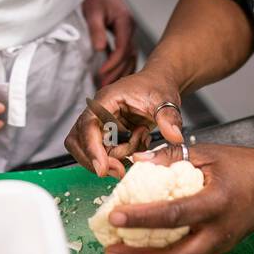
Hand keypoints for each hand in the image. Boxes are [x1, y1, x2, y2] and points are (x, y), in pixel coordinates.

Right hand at [65, 67, 184, 178]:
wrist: (159, 83)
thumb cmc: (157, 87)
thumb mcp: (166, 100)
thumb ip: (169, 118)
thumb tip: (175, 136)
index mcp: (107, 99)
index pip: (88, 125)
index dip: (92, 148)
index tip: (102, 169)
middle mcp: (98, 111)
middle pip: (79, 140)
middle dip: (96, 159)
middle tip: (120, 169)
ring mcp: (100, 123)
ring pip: (90, 149)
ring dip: (111, 158)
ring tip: (137, 148)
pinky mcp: (106, 133)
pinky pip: (104, 152)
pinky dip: (119, 157)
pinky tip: (138, 146)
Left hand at [81, 0, 136, 86]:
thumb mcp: (92, 11)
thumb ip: (96, 30)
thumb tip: (99, 49)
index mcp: (125, 22)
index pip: (123, 48)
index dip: (113, 63)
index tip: (102, 73)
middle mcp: (130, 28)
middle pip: (129, 55)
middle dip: (117, 71)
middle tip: (104, 85)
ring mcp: (129, 31)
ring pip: (130, 56)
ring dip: (121, 70)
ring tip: (109, 84)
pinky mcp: (124, 33)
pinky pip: (126, 53)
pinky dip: (121, 64)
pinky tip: (114, 74)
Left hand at [101, 142, 253, 253]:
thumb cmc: (245, 165)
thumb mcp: (208, 153)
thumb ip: (171, 157)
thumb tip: (138, 162)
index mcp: (215, 202)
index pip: (173, 215)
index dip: (142, 218)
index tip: (116, 217)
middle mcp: (217, 231)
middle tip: (113, 251)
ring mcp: (220, 245)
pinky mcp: (220, 250)